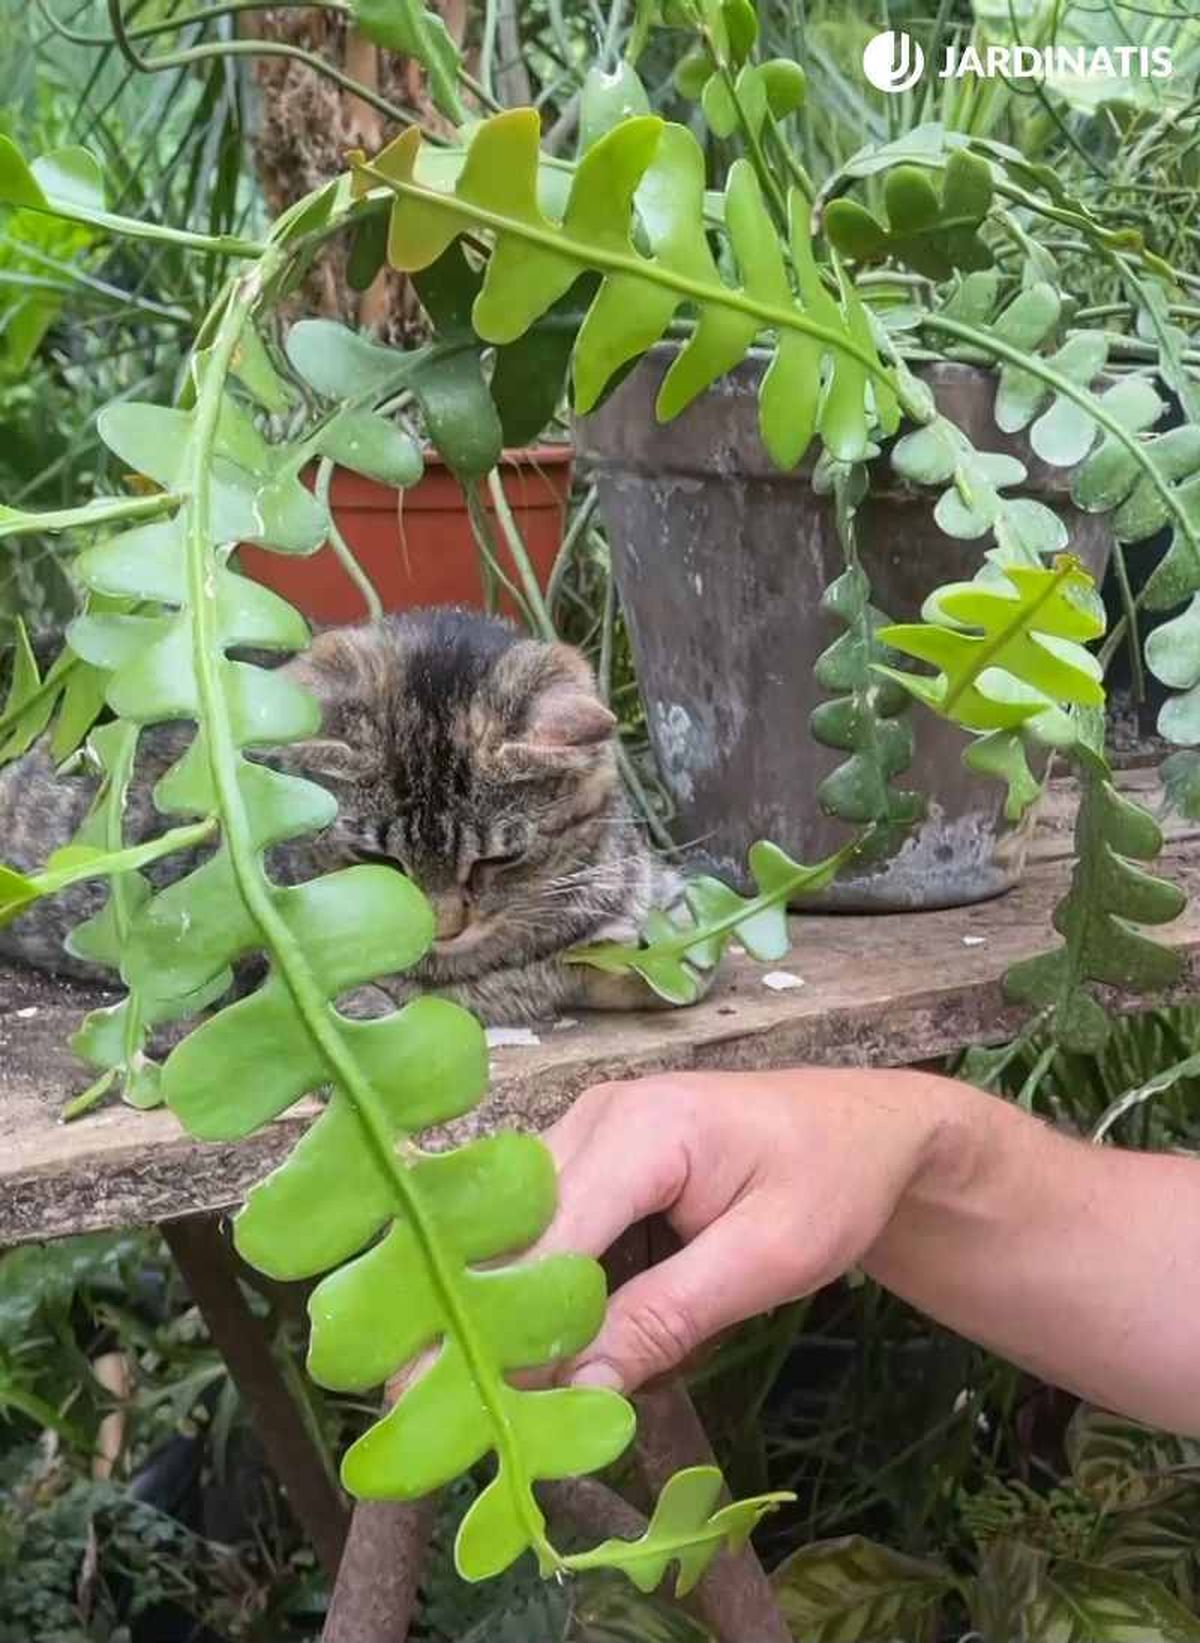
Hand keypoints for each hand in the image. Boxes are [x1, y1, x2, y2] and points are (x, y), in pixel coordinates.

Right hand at [539, 1067, 956, 1393]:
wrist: (864, 1129)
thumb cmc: (832, 1183)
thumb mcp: (769, 1260)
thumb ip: (669, 1317)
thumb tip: (576, 1388)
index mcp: (642, 1126)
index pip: (550, 1234)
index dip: (515, 1319)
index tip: (490, 1405)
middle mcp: (595, 1115)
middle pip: (518, 1230)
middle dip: (512, 1318)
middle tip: (504, 1407)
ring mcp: (587, 1130)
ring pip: (525, 1232)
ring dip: (535, 1305)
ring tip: (550, 1378)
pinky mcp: (592, 1156)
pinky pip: (552, 1227)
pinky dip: (562, 1285)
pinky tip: (584, 1333)